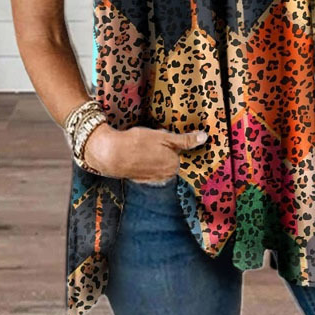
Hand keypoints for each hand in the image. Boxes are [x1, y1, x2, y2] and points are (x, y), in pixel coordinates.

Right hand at [82, 122, 208, 181]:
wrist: (110, 154)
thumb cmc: (137, 143)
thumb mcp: (163, 137)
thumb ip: (185, 140)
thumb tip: (204, 138)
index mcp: (174, 164)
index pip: (180, 151)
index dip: (172, 141)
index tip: (164, 136)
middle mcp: (165, 175)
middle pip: (170, 158)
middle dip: (164, 149)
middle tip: (151, 139)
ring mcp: (153, 178)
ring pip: (159, 162)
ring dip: (154, 154)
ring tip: (143, 145)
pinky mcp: (141, 178)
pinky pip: (148, 167)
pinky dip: (145, 160)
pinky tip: (137, 152)